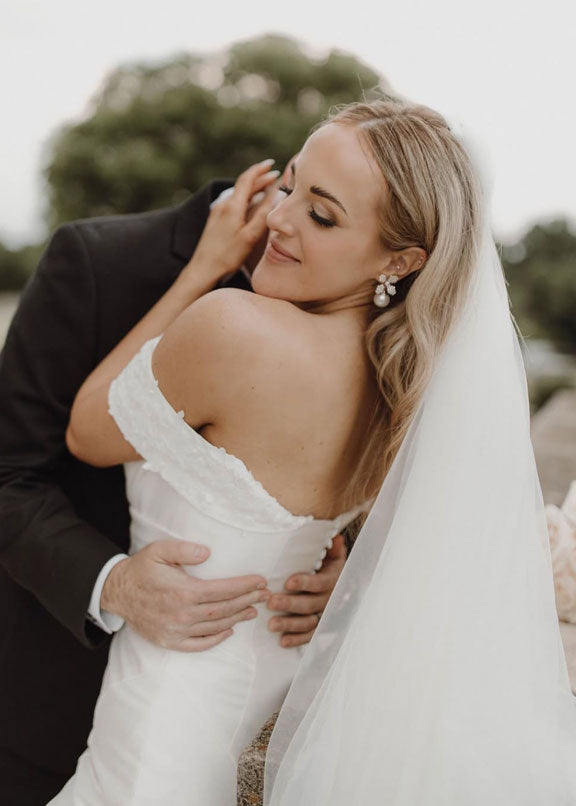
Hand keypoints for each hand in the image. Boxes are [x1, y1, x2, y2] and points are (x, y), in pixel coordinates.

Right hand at [101, 538, 270, 651]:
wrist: (117, 591)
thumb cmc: (142, 568)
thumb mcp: (159, 550)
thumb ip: (184, 549)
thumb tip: (208, 552)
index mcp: (182, 591)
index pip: (223, 590)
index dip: (244, 586)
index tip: (260, 581)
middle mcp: (181, 614)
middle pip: (224, 609)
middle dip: (247, 601)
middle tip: (264, 595)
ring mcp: (175, 631)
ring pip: (215, 627)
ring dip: (237, 618)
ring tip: (252, 610)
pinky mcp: (169, 641)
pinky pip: (198, 645)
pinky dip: (216, 639)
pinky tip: (229, 630)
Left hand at [185, 159, 280, 284]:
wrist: (203, 269)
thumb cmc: (227, 255)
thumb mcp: (250, 236)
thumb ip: (263, 214)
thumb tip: (276, 195)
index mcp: (232, 206)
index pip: (247, 179)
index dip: (260, 170)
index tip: (272, 164)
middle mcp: (223, 205)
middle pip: (243, 185)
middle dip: (259, 178)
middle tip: (275, 176)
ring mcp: (218, 212)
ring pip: (238, 193)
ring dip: (253, 188)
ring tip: (267, 187)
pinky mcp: (215, 220)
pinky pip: (233, 202)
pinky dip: (245, 198)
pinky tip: (250, 204)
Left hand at [266, 534, 346, 647]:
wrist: (343, 584)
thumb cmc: (330, 566)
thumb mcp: (334, 555)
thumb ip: (333, 548)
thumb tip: (334, 539)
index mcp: (334, 579)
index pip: (320, 583)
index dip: (305, 583)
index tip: (288, 582)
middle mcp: (330, 599)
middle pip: (311, 604)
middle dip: (290, 604)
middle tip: (272, 602)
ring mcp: (325, 614)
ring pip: (309, 622)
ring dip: (290, 624)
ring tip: (271, 624)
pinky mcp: (319, 626)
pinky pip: (309, 636)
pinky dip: (297, 639)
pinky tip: (282, 641)